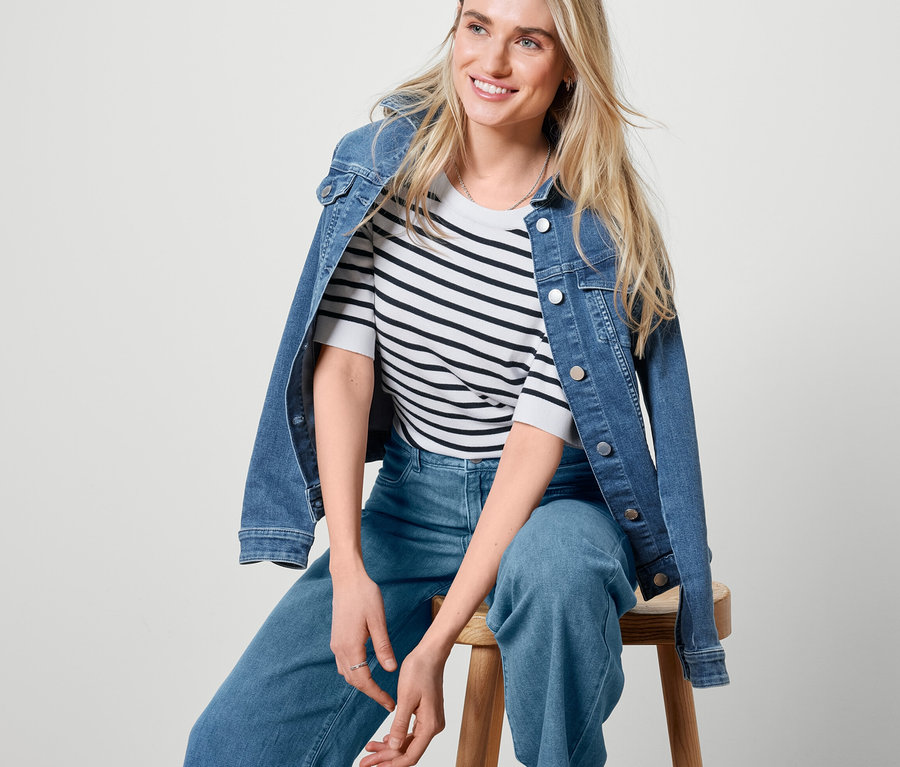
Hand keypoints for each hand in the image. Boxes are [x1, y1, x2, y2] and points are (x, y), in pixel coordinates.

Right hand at [330, 565, 397, 711]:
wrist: (347, 578)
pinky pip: (344, 663)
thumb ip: (383, 647)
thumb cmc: (364, 595)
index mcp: (351, 647)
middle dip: (370, 692)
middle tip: (388, 700)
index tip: (390, 704)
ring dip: (361, 683)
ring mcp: (336, 644)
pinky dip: (354, 672)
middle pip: (353, 681)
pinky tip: (366, 669)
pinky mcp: (337, 638)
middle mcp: (339, 649)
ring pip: (347, 673)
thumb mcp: (378, 621)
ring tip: (378, 688)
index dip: (377, 694)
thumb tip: (390, 670)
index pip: (363, 681)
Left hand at [359, 642, 446, 766]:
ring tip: (369, 750)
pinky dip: (396, 736)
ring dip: (389, 748)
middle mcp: (433, 727)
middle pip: (408, 751)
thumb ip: (400, 725)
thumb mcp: (406, 698)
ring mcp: (430, 721)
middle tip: (364, 762)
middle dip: (386, 758)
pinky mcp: (426, 715)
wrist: (430, 654)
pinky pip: (410, 732)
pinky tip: (384, 738)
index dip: (392, 764)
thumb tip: (394, 747)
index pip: (411, 755)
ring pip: (408, 743)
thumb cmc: (419, 670)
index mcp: (430, 725)